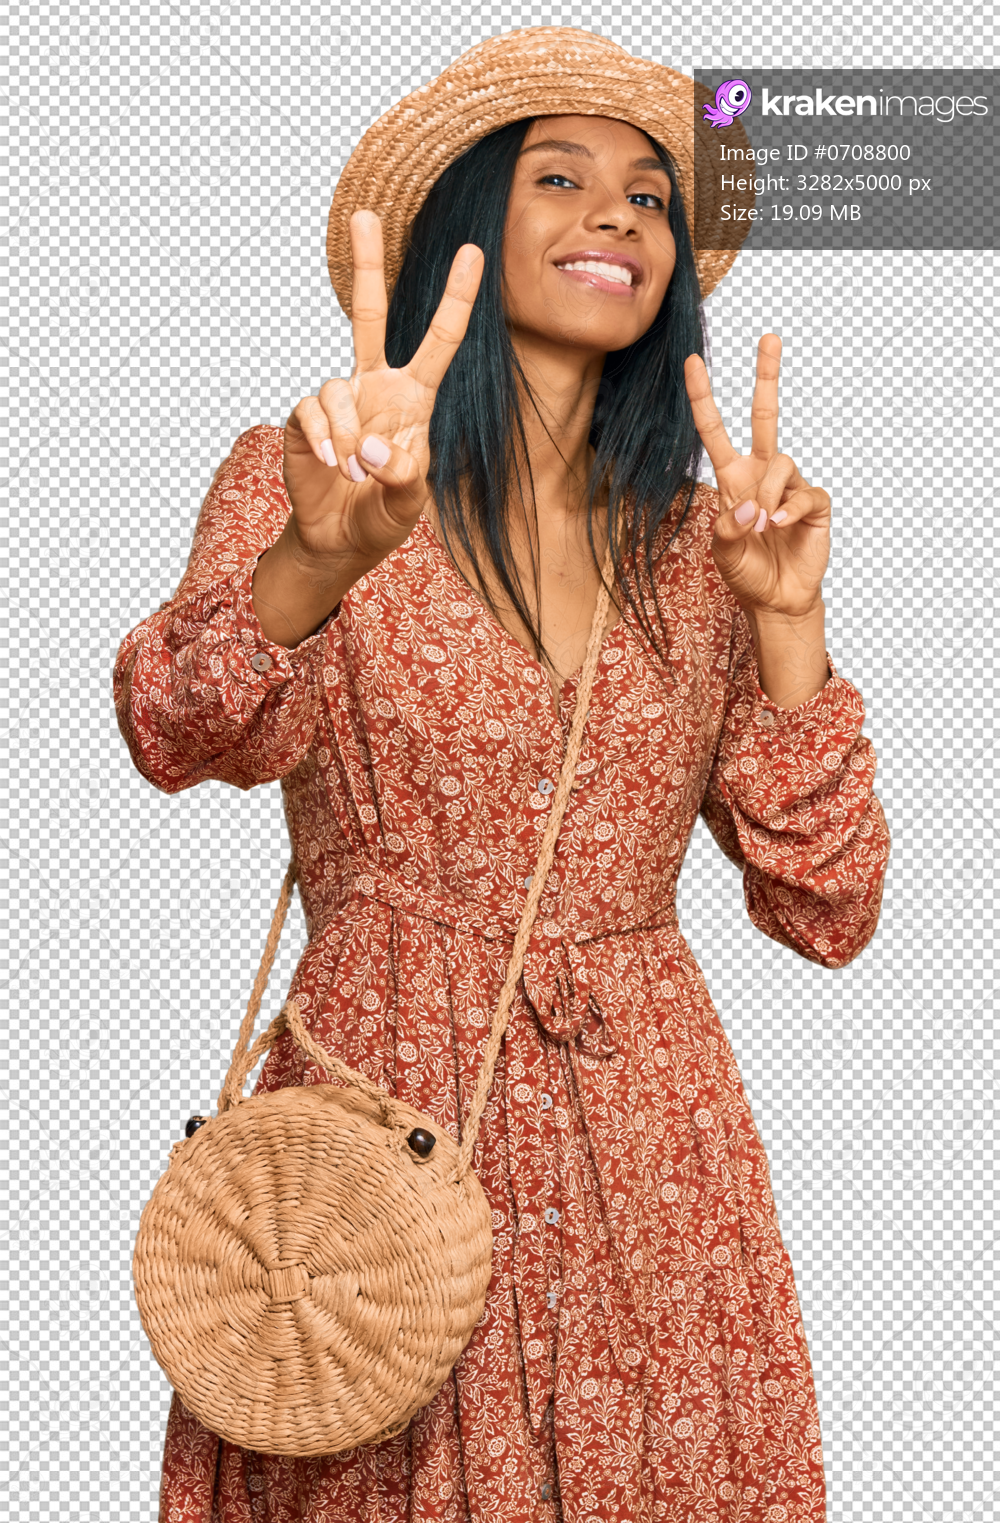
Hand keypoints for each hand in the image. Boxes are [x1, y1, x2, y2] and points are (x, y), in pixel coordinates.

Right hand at [282, 209, 483, 566]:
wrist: (340, 540)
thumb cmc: (382, 515)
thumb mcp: (408, 503)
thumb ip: (402, 477)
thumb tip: (370, 444)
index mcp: (414, 398)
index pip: (440, 341)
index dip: (456, 298)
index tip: (472, 251)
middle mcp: (375, 387)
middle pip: (369, 314)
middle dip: (366, 265)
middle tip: (362, 215)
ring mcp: (339, 400)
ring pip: (338, 388)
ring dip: (348, 434)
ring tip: (352, 470)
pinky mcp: (306, 418)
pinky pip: (313, 411)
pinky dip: (326, 439)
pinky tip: (332, 464)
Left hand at [683, 335, 830, 619]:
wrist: (777, 600)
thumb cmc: (747, 573)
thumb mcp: (724, 553)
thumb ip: (727, 529)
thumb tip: (749, 508)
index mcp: (732, 479)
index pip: (715, 431)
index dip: (703, 398)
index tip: (692, 362)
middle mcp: (762, 475)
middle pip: (765, 416)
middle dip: (766, 376)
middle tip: (769, 336)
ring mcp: (790, 486)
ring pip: (781, 463)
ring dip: (768, 495)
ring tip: (764, 527)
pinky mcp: (815, 503)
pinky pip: (804, 494)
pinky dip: (789, 511)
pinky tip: (781, 528)